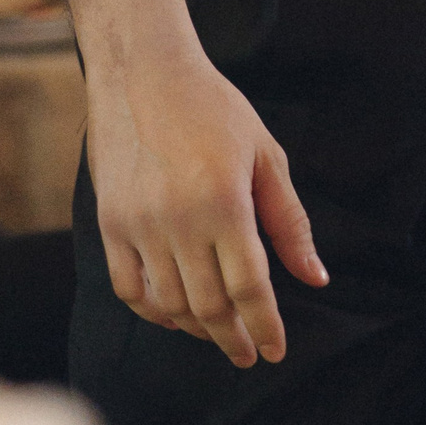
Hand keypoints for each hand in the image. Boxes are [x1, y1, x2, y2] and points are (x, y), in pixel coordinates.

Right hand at [84, 23, 327, 369]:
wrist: (142, 71)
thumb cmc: (212, 107)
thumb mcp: (264, 155)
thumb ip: (290, 221)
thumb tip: (315, 277)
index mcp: (225, 202)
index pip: (250, 287)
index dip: (267, 326)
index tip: (276, 350)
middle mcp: (179, 220)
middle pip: (210, 306)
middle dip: (234, 338)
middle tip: (248, 353)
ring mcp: (139, 224)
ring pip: (170, 304)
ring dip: (197, 329)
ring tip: (217, 332)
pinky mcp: (110, 223)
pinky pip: (129, 287)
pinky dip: (152, 311)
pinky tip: (172, 314)